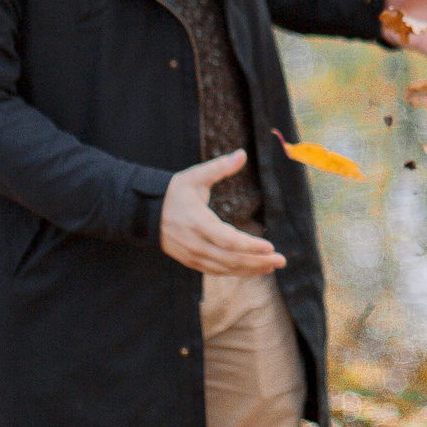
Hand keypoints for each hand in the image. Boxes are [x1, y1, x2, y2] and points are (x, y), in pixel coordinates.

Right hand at [160, 150, 285, 276]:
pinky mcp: (192, 262)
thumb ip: (219, 167)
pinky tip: (253, 269)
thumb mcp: (195, 176)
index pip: (228, 240)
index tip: (270, 247)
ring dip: (250, 269)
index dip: (249, 246)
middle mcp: (196, 244)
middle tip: (281, 260)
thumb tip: (242, 154)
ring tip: (272, 266)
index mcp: (198, 223)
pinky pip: (217, 271)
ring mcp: (193, 256)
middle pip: (231, 259)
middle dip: (258, 261)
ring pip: (226, 268)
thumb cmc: (174, 193)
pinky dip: (236, 272)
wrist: (145, 213)